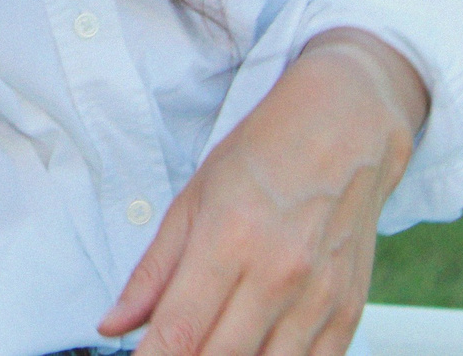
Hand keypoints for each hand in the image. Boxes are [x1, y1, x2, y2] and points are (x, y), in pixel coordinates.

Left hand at [99, 30, 430, 355]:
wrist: (344, 129)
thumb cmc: (263, 156)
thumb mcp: (192, 200)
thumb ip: (153, 271)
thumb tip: (114, 323)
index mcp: (228, 241)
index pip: (180, 330)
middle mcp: (277, 275)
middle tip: (169, 351)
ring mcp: (318, 298)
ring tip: (212, 345)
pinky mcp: (348, 311)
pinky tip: (254, 350)